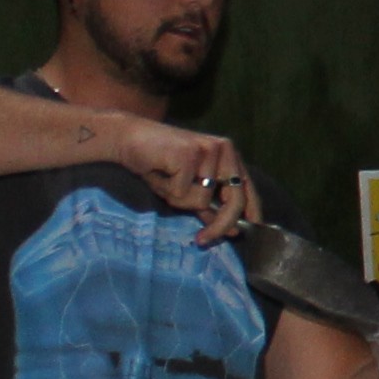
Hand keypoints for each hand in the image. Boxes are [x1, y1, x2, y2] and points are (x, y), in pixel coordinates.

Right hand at [112, 118, 255, 243]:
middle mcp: (224, 150)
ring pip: (202, 200)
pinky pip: (182, 192)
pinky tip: (158, 173)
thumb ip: (209, 206)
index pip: (247, 189)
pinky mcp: (189, 154)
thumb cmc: (159, 164)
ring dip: (178, 199)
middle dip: (220, 225)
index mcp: (229, 155)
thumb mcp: (187, 188)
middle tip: (202, 240)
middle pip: (235, 200)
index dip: (250, 213)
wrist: (128, 137)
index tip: (242, 234)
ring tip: (165, 181)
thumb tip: (232, 230)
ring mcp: (208, 150)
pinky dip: (166, 189)